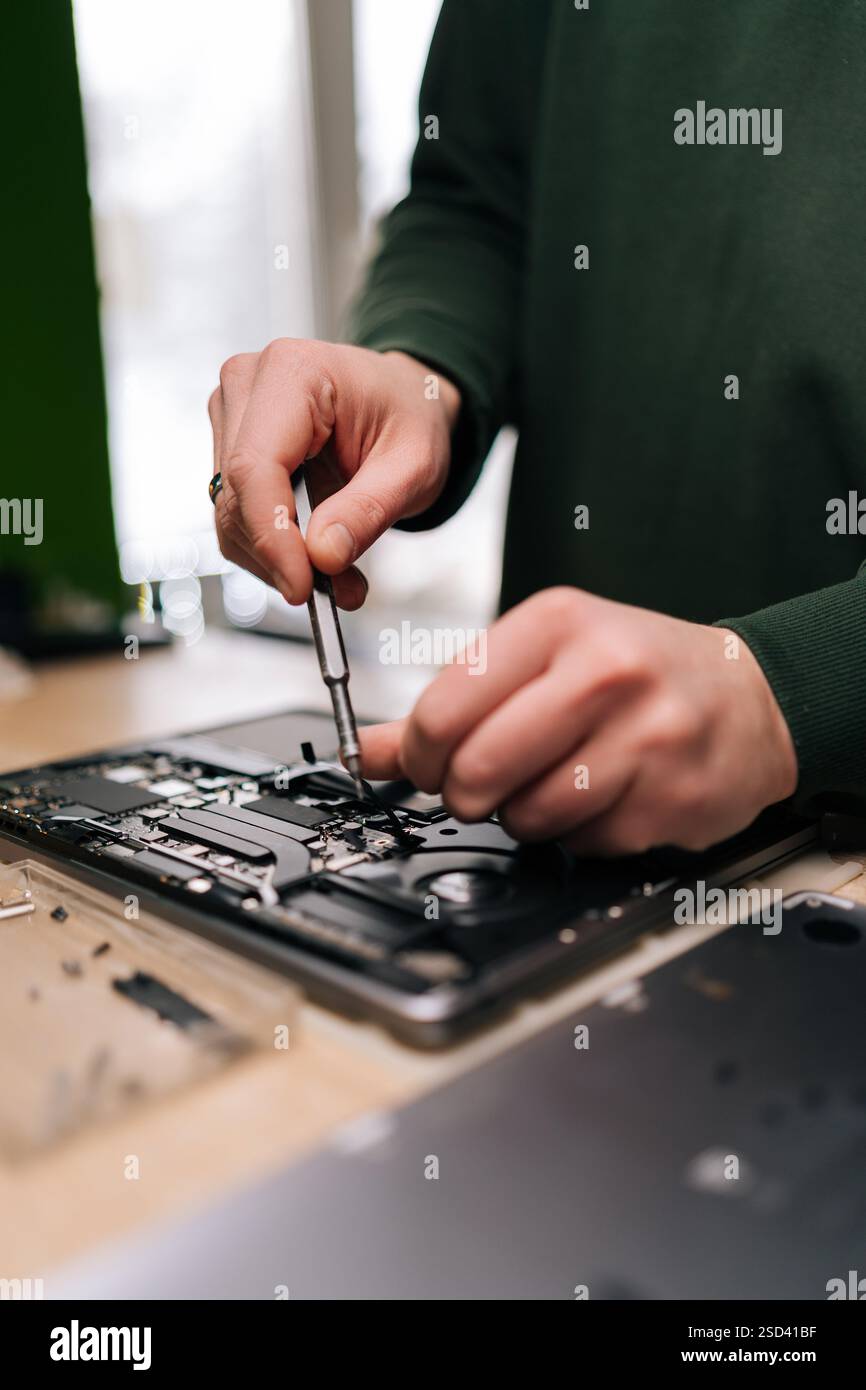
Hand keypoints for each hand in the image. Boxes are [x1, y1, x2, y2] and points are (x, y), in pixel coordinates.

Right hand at [208, 342, 459, 607]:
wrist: (402, 399)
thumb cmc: (409, 414)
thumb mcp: (415, 465)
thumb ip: (369, 509)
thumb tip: (323, 556)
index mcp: (293, 372)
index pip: (254, 466)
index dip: (271, 536)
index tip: (301, 586)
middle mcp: (248, 385)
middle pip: (237, 495)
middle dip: (280, 557)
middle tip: (335, 592)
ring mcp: (232, 416)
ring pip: (230, 514)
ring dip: (277, 560)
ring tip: (340, 578)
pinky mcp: (229, 448)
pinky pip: (236, 516)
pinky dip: (272, 550)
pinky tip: (315, 558)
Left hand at [359, 587, 797, 854]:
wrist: (750, 698)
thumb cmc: (637, 673)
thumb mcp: (543, 659)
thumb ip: (453, 704)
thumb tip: (368, 751)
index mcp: (558, 623)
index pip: (444, 708)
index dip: (420, 755)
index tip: (428, 764)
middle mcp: (605, 672)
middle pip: (479, 768)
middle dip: (465, 794)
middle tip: (481, 785)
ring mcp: (646, 737)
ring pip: (528, 815)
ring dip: (524, 816)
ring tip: (554, 782)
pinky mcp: (672, 798)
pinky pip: (584, 841)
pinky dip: (579, 833)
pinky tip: (605, 796)